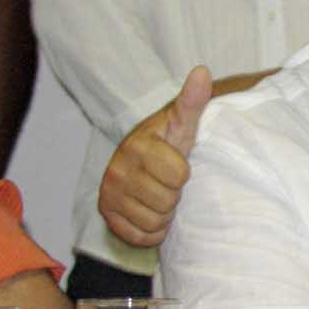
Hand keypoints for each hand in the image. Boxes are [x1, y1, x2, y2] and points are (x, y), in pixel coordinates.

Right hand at [99, 66, 213, 246]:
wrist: (142, 161)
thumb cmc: (169, 142)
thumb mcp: (183, 122)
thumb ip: (192, 100)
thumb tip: (202, 71)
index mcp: (138, 147)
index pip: (178, 177)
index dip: (185, 174)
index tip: (179, 166)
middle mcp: (117, 170)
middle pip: (166, 202)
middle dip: (174, 196)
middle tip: (169, 184)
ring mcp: (108, 194)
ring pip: (153, 222)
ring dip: (164, 214)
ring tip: (161, 196)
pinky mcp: (106, 215)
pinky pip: (139, 237)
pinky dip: (151, 231)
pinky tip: (151, 211)